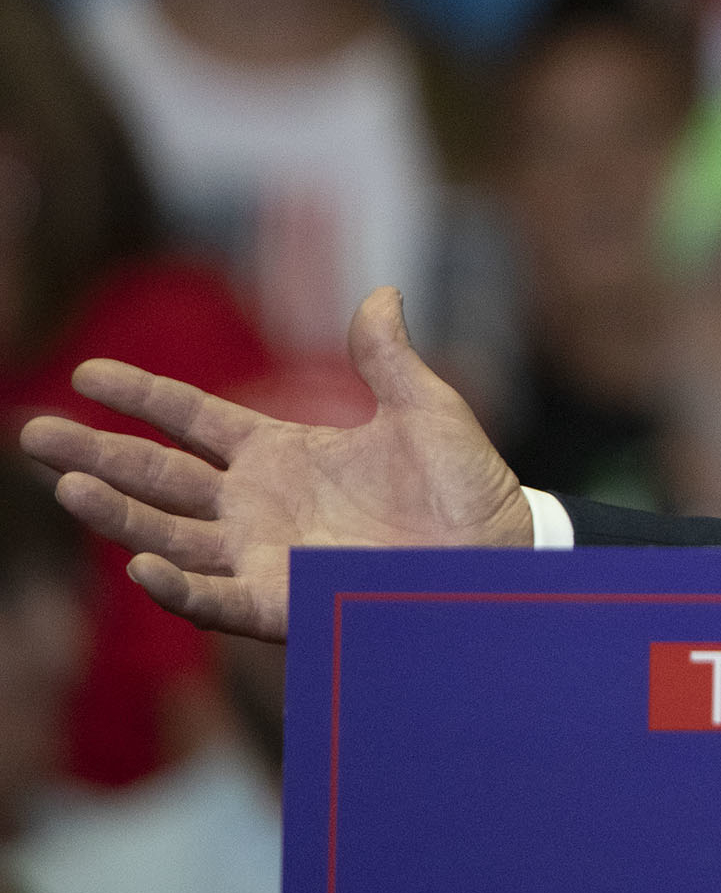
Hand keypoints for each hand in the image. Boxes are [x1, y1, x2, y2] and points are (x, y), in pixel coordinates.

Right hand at [19, 289, 531, 640]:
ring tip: (66, 485)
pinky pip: (213, 597)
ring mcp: (261, 553)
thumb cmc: (467, 483)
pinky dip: (175, 585)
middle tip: (29, 432)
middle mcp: (256, 504)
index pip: (192, 419)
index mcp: (282, 452)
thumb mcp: (427, 408)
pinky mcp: (280, 600)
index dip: (141, 397)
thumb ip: (388, 357)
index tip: (86, 373)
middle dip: (94, 454)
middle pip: (156, 476)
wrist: (502, 550)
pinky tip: (138, 565)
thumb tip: (381, 292)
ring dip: (116, 515)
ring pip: (167, 533)